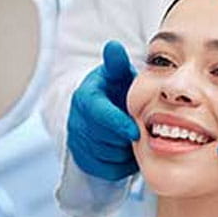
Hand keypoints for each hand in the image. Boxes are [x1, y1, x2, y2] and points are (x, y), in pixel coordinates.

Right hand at [67, 40, 139, 180]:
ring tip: (134, 140)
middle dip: (124, 139)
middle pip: (102, 138)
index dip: (117, 124)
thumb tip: (113, 46)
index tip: (135, 132)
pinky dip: (120, 165)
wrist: (105, 110)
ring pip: (105, 156)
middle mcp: (76, 120)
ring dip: (124, 152)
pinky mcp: (82, 159)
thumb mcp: (117, 75)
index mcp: (85, 98)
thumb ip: (117, 64)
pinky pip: (105, 170)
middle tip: (141, 133)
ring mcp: (77, 141)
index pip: (98, 114)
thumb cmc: (116, 91)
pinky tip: (128, 152)